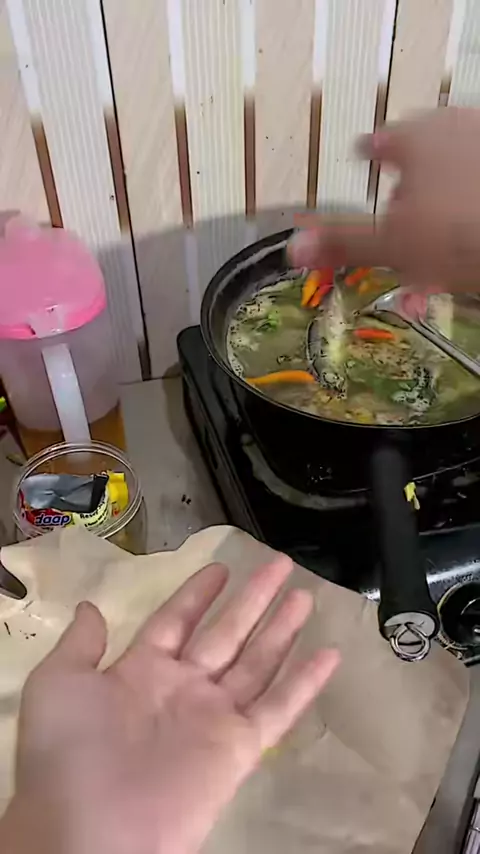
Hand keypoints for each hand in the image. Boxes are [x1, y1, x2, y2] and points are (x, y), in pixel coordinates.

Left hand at [1, 555, 338, 853]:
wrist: (91, 829)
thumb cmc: (68, 753)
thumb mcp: (58, 685)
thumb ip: (80, 645)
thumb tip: (90, 607)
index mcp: (141, 672)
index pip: (177, 621)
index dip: (199, 594)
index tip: (221, 568)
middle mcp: (183, 689)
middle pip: (226, 633)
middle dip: (253, 599)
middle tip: (280, 565)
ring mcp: (213, 717)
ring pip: (257, 663)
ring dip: (282, 629)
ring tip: (305, 595)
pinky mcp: (239, 746)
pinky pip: (278, 708)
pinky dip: (305, 683)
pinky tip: (329, 655)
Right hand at [290, 107, 479, 291]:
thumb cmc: (454, 232)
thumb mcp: (389, 244)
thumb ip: (342, 242)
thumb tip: (295, 247)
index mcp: (416, 139)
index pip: (383, 140)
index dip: (371, 151)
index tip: (365, 153)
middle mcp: (456, 130)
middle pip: (422, 153)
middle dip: (409, 184)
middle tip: (401, 208)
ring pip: (454, 171)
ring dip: (439, 200)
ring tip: (435, 232)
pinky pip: (476, 188)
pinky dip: (466, 208)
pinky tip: (463, 233)